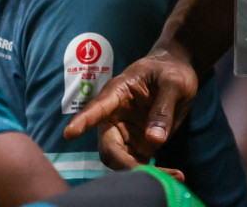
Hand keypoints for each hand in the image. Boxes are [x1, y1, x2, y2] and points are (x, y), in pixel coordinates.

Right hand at [62, 49, 199, 168]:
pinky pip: (138, 166)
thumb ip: (163, 109)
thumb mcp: (173, 83)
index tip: (69, 133)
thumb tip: (154, 140)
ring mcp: (125, 134)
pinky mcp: (138, 146)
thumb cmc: (171, 70)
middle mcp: (115, 117)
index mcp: (118, 93)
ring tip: (173, 175)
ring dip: (140, 174)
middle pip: (107, 146)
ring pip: (120, 162)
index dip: (83, 121)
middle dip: (122, 163)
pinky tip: (176, 175)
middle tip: (146, 175)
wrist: (177, 74)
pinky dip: (154, 174)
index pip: (97, 108)